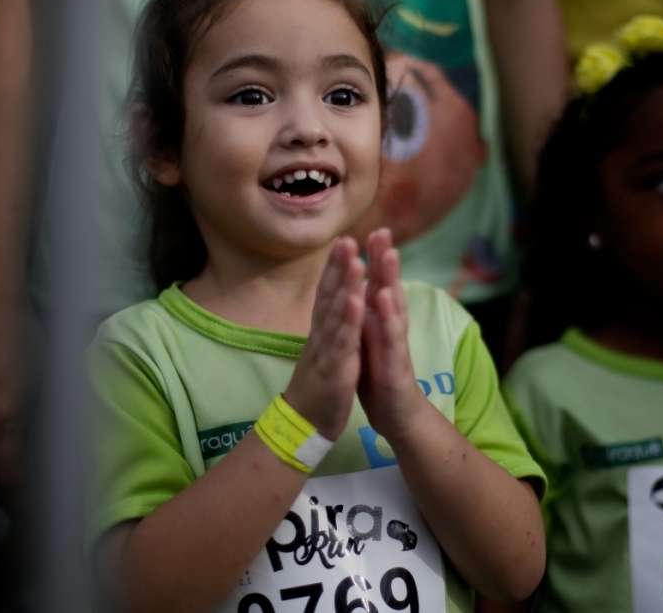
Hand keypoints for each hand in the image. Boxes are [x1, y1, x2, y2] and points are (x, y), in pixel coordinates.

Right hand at [0, 292, 33, 494]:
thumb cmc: (29, 338)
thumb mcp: (51, 377)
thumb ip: (52, 413)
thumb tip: (65, 444)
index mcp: (5, 417)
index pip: (10, 474)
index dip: (22, 497)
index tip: (37, 509)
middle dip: (6, 496)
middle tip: (25, 509)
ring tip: (8, 492)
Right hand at [283, 237, 365, 440]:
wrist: (304, 423)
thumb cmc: (318, 383)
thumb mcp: (324, 348)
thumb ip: (328, 323)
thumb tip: (333, 300)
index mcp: (322, 330)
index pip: (327, 292)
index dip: (333, 266)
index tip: (343, 239)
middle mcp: (322, 335)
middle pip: (329, 296)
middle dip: (338, 267)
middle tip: (346, 239)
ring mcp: (327, 351)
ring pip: (336, 314)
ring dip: (345, 286)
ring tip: (354, 260)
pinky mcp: (335, 369)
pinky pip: (343, 342)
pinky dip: (350, 321)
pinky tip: (357, 302)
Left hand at [357, 228, 428, 440]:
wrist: (396, 413)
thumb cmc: (381, 372)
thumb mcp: (370, 337)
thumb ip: (369, 311)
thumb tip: (362, 284)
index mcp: (380, 319)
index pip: (378, 283)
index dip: (376, 257)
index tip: (373, 229)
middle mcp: (391, 326)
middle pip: (390, 287)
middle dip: (386, 259)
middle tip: (383, 231)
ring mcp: (396, 343)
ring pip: (394, 307)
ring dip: (392, 280)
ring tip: (388, 255)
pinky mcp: (396, 364)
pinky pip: (391, 338)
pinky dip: (387, 318)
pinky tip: (384, 300)